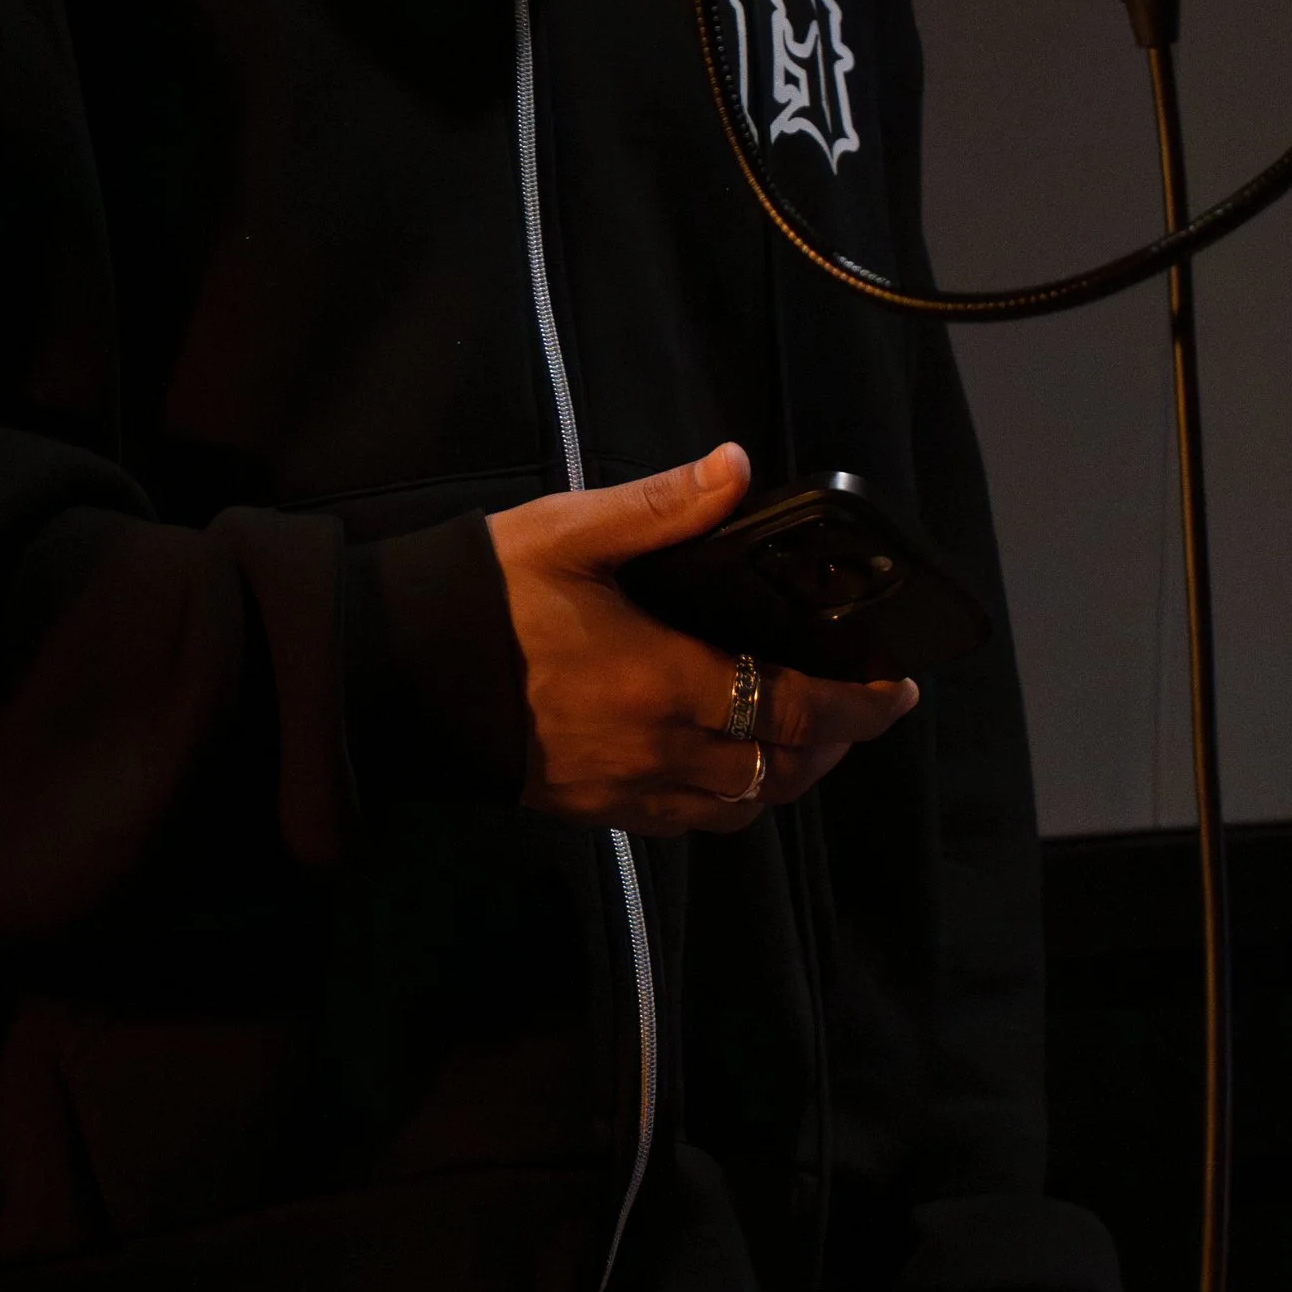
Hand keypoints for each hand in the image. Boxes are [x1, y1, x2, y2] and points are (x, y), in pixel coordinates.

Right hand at [486, 441, 916, 837]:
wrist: (392, 672)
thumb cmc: (484, 596)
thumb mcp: (569, 532)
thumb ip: (662, 507)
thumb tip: (737, 468)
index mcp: (660, 679)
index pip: (796, 709)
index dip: (862, 705)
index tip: (899, 687)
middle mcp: (653, 749)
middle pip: (782, 769)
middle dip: (839, 741)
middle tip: (866, 705)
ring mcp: (625, 788)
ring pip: (742, 804)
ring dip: (790, 774)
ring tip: (812, 733)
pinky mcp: (594, 808)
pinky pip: (689, 822)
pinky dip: (733, 797)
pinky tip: (734, 761)